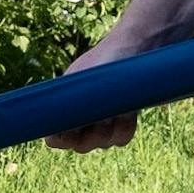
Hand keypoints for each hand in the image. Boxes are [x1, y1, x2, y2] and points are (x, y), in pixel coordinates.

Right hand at [42, 33, 150, 152]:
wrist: (138, 47)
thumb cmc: (105, 59)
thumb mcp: (80, 79)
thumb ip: (67, 105)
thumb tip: (56, 132)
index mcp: (66, 107)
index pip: (55, 139)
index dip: (62, 139)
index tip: (73, 129)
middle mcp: (84, 117)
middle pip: (81, 146)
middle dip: (90, 138)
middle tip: (99, 120)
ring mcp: (105, 120)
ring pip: (103, 143)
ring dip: (109, 132)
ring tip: (115, 111)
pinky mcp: (125, 119)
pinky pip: (121, 138)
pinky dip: (124, 128)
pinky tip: (128, 113)